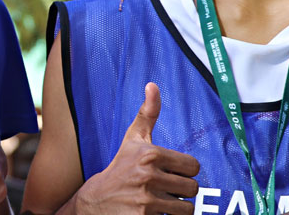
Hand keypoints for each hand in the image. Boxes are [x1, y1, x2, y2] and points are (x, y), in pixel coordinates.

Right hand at [71, 83, 199, 214]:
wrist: (94, 202)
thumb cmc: (120, 168)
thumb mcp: (132, 140)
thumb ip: (147, 114)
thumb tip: (152, 85)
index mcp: (150, 154)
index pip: (194, 167)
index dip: (184, 172)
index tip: (170, 172)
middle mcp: (148, 176)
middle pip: (193, 188)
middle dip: (182, 191)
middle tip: (166, 189)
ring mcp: (146, 200)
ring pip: (187, 208)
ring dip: (177, 208)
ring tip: (162, 201)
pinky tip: (154, 213)